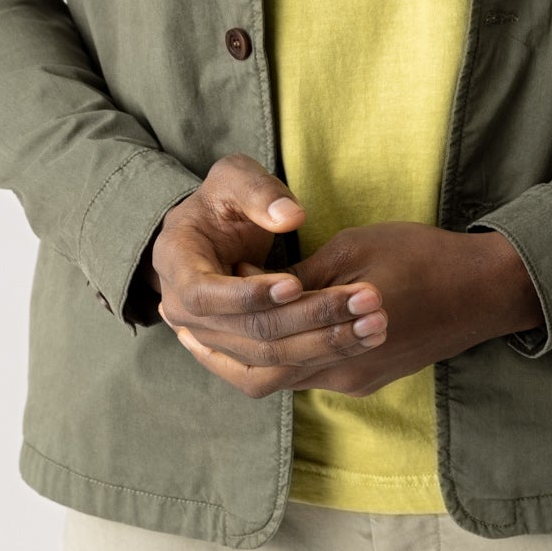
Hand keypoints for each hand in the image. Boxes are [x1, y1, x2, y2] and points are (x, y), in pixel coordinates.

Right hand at [148, 154, 389, 391]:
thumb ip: (258, 192)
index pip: (208, 296)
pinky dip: (318, 359)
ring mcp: (209, 342)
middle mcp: (184, 314)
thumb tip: (290, 218)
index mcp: (176, 267)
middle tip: (367, 298)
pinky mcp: (236, 358)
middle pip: (250, 332)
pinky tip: (359, 340)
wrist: (211, 234)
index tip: (297, 283)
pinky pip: (276, 372)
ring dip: (324, 344)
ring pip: (269, 360)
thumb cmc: (223, 200)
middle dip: (311, 317)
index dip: (251, 294)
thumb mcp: (233, 178)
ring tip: (374, 322)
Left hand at [166, 220, 541, 399]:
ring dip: (248, 359)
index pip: (261, 348)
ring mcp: (358, 379)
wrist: (484, 289)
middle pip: (265, 377)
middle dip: (221, 353)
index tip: (193, 308)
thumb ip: (308, 277)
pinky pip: (311, 375)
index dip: (222, 332)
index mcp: (336, 338)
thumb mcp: (355, 248)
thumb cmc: (421, 256)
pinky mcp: (370, 377)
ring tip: (210, 334)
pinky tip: (265, 335)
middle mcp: (343, 372)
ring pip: (286, 381)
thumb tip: (265, 288)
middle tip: (184, 329)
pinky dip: (280, 359)